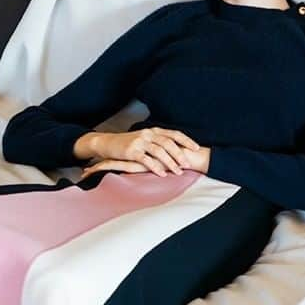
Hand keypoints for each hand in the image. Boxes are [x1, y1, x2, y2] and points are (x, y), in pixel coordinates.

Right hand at [80, 127, 208, 178]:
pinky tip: (162, 174)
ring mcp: (140, 141)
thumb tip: (177, 150)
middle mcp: (148, 134)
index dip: (186, 140)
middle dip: (180, 154)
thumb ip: (159, 142)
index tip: (197, 148)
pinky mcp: (132, 151)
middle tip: (189, 164)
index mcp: (154, 130)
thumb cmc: (129, 143)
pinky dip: (156, 167)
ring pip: (159, 151)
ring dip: (170, 162)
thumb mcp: (146, 139)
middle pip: (169, 142)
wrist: (108, 143)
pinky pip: (146, 159)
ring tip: (178, 171)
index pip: (174, 133)